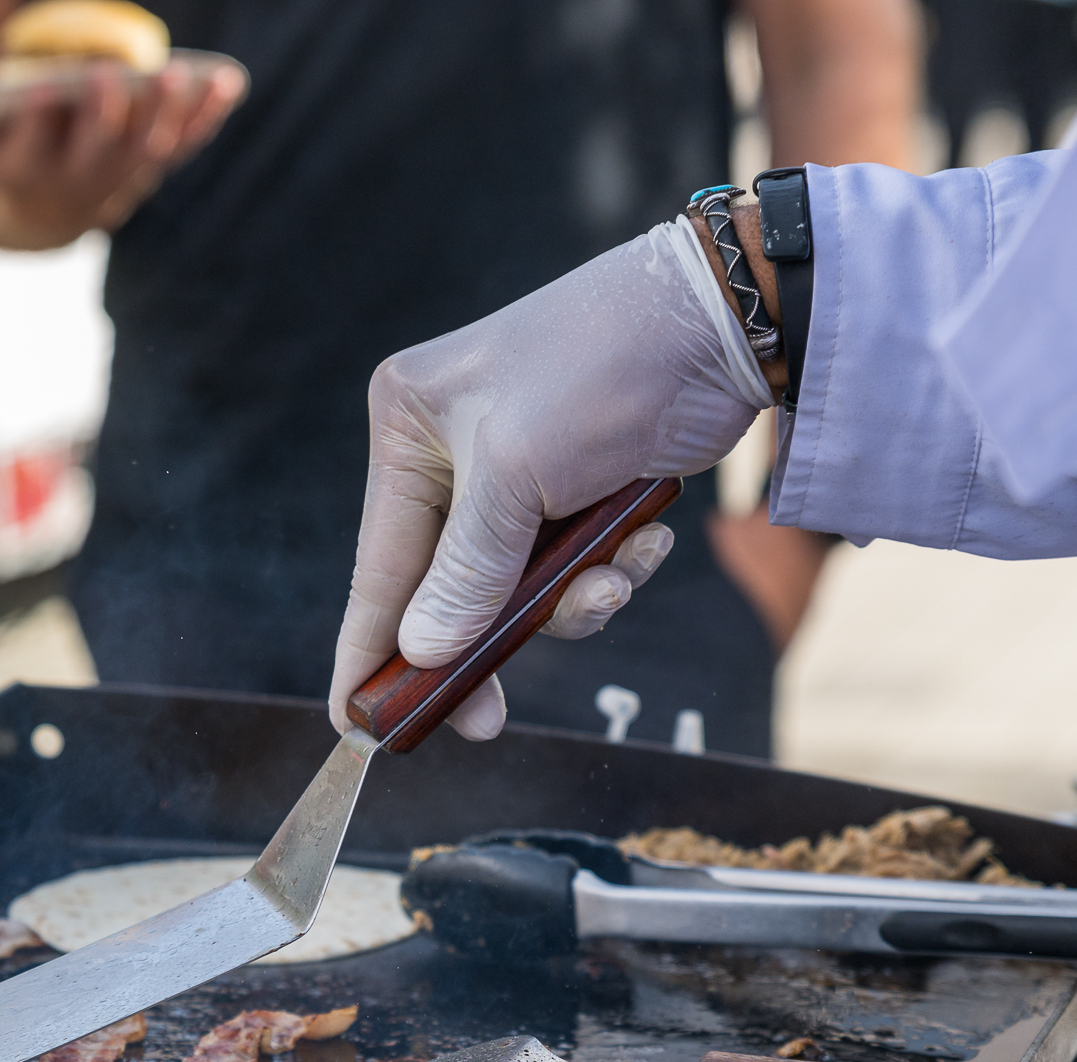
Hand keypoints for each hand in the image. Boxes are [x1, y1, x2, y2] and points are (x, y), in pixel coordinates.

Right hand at [0, 59, 246, 250]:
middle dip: (104, 116)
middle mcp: (77, 189)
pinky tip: (228, 82)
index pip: (30, 154)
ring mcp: (120, 183)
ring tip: (184, 75)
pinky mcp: (150, 173)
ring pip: (148, 153)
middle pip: (96, 155)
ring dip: (170, 116)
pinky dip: (207, 118)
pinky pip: (182, 147)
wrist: (33, 217)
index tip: (38, 89)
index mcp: (26, 180)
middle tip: (111, 74)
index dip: (35, 124)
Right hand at [330, 221, 774, 739]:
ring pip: (520, 590)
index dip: (368, 650)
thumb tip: (423, 652)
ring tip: (616, 578)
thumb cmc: (601, 370)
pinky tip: (650, 540)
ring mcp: (520, 473)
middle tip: (486, 720)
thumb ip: (467, 573)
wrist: (721, 323)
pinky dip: (612, 569)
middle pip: (450, 589)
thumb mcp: (516, 476)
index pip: (379, 564)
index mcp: (410, 427)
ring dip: (572, 602)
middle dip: (490, 639)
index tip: (356, 723)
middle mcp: (453, 450)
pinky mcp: (580, 489)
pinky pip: (575, 567)